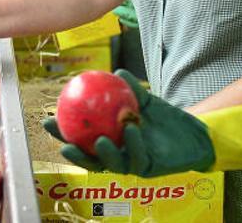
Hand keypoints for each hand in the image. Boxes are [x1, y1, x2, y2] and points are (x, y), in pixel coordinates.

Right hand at [43, 70, 215, 176]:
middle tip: (63, 144)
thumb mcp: (147, 101)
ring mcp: (132, 164)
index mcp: (109, 140)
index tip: (49, 120)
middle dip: (74, 154)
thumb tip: (115, 72)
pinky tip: (131, 130)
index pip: (81, 139)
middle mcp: (117, 155)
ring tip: (98, 141)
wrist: (192, 133)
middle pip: (89, 159)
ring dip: (104, 154)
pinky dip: (133, 144)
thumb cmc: (165, 117)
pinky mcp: (149, 169)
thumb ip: (132, 90)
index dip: (63, 134)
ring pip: (112, 164)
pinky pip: (138, 157)